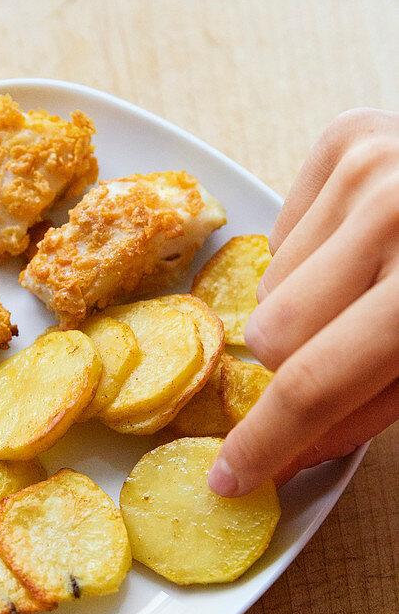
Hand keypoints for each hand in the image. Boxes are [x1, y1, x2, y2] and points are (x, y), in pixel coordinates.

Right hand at [209, 107, 398, 495]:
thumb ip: (370, 408)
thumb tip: (288, 452)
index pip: (311, 384)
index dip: (264, 442)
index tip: (229, 476)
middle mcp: (390, 216)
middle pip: (274, 335)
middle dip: (304, 359)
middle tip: (356, 348)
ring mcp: (367, 167)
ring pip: (271, 284)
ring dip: (311, 301)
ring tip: (374, 283)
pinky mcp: (349, 137)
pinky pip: (282, 230)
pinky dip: (314, 250)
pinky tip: (365, 243)